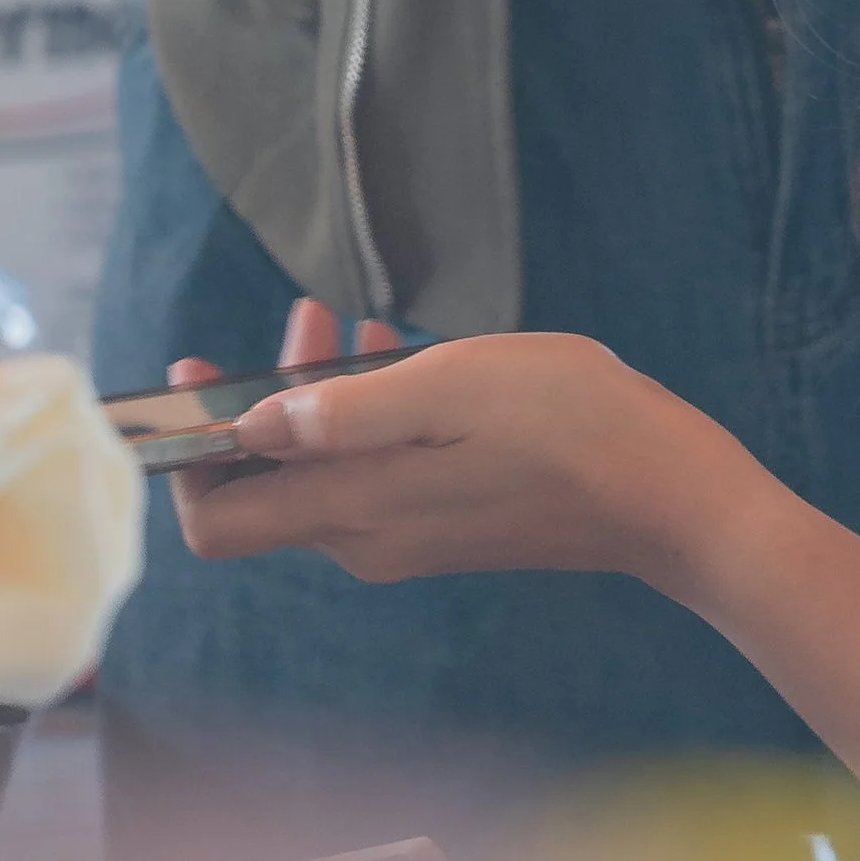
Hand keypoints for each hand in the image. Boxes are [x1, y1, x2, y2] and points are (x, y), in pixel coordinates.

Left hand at [164, 323, 745, 587]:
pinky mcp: (446, 524)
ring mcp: (408, 537)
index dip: (186, 460)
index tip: (195, 386)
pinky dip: (364, 415)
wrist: (672, 498)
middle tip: (292, 320)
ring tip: (343, 322)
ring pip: (320, 470)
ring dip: (316, 397)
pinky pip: (371, 471)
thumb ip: (347, 407)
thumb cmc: (570, 428)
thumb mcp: (451, 387)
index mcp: (356, 511)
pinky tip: (401, 356)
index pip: (218, 523)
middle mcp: (368, 540)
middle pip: (265, 487)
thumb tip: (255, 423)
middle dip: (257, 402)